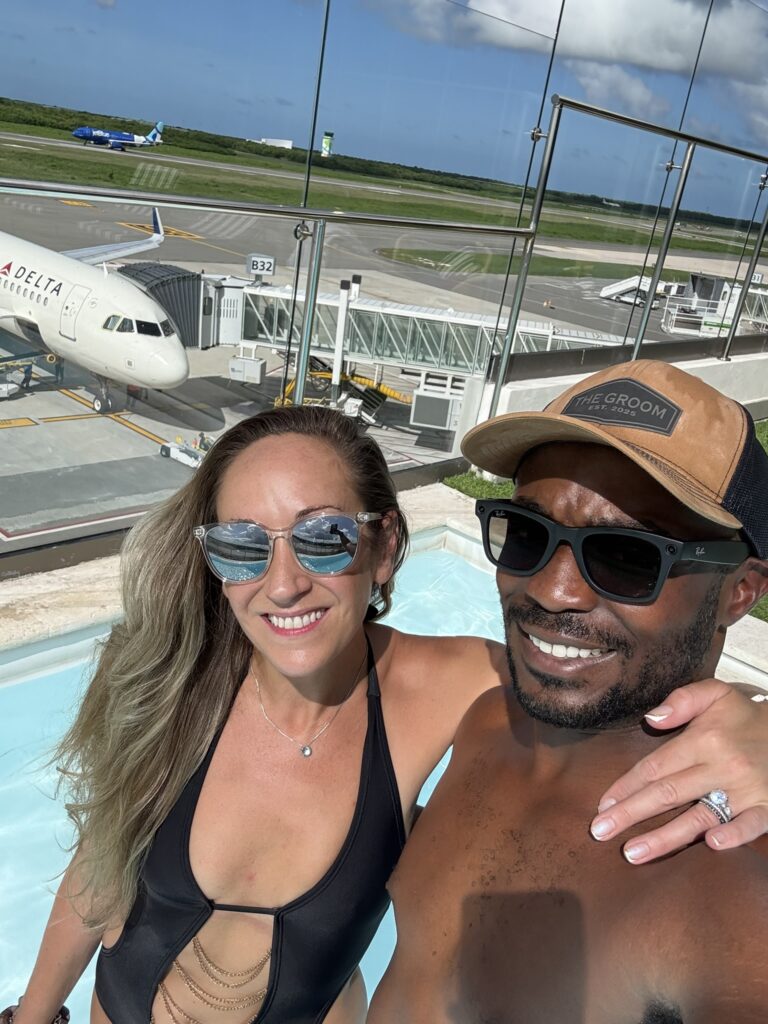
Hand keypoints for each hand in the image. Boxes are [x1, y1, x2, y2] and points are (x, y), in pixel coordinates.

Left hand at [589, 679, 767, 862]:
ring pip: (699, 817)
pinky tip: (711, 845)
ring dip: (664, 838)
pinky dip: (733, 835)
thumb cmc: (746, 717)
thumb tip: (652, 717)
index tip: (602, 804)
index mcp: (704, 740)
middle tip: (599, 831)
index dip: (626, 786)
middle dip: (630, 813)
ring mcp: (745, 790)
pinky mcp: (767, 808)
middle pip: (667, 794)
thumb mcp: (715, 694)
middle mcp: (721, 766)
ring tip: (632, 853)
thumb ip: (682, 700)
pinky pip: (749, 825)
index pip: (655, 767)